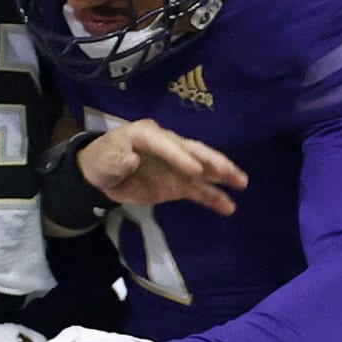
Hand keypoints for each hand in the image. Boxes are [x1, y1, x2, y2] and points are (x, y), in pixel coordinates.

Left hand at [76, 119, 246, 214]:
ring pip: (202, 169)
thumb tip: (131, 158)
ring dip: (222, 175)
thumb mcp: (105, 159)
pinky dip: (212, 197)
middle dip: (212, 161)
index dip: (181, 156)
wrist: (100, 177)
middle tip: (231, 172)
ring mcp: (175, 166)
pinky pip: (198, 190)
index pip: (167, 144)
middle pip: (193, 151)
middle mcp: (168, 146)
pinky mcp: (177, 183)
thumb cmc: (102, 160)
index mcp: (148, 135)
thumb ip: (118, 160)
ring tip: (242, 183)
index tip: (196, 170)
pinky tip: (228, 206)